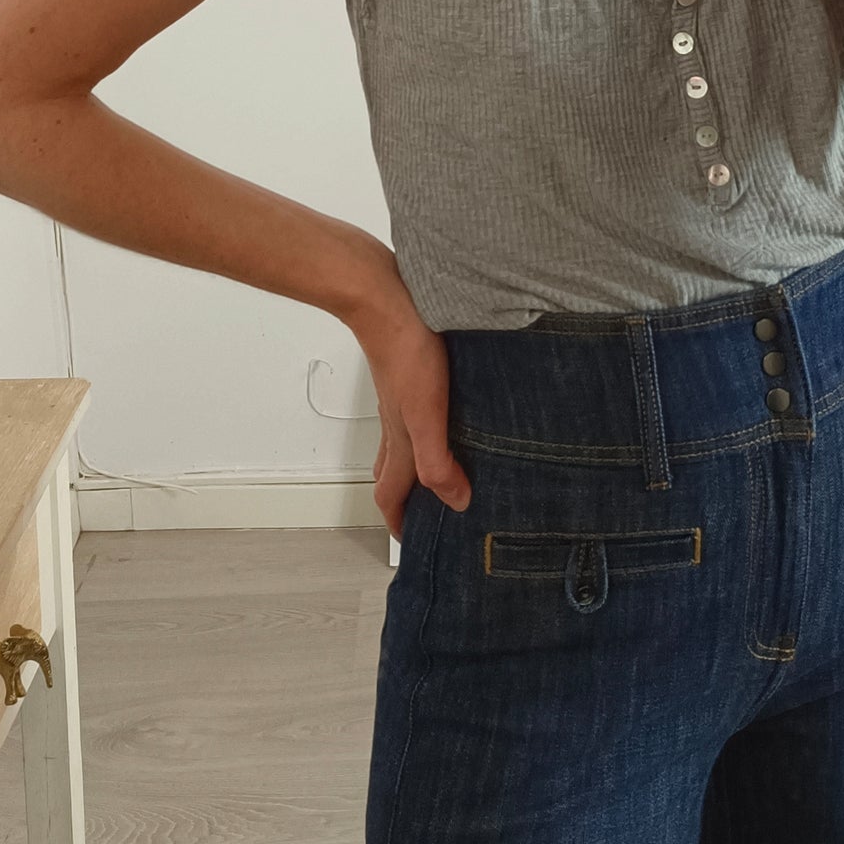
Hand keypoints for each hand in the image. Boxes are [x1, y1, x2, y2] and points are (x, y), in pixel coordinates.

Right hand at [349, 278, 472, 542]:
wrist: (386, 301)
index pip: (389, 494)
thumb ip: (437, 462)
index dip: (399, 522)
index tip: (414, 541)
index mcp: (399, 442)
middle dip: (406, 498)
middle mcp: (395, 425)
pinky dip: (426, 428)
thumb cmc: (408, 356)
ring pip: (402, 443)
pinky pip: (413, 413)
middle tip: (430, 512)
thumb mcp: (427, 416)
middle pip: (392, 473)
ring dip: (417, 464)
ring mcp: (399, 399)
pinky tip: (449, 414)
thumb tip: (456, 502)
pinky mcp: (409, 375)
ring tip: (446, 469)